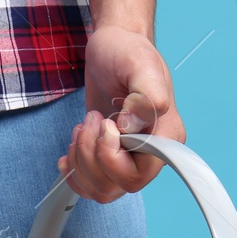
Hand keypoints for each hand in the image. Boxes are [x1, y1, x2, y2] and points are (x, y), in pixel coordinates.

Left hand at [58, 24, 185, 203]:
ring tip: (82, 127)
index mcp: (165, 135)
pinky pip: (91, 186)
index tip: (108, 125)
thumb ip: (144, 96)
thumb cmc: (127, 52)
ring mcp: (128, 158)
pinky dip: (74, 173)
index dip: (114, 159)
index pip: (141, 174)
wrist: (112, 48)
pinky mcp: (108, 158)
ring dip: (82, 161)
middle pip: (120, 185)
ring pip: (102, 189)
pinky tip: (71, 150)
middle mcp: (150, 152)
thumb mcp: (138, 64)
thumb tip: (131, 127)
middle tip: (91, 120)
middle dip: (93, 156)